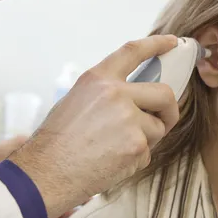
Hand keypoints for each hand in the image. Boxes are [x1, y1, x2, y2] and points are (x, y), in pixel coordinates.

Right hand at [10, 35, 179, 217]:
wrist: (45, 174)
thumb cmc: (54, 143)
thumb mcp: (75, 102)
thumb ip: (106, 94)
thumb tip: (133, 98)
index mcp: (98, 79)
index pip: (133, 52)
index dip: (156, 44)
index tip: (171, 43)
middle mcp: (116, 94)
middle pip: (164, 93)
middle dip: (168, 110)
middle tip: (162, 120)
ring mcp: (129, 120)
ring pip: (157, 127)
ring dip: (145, 140)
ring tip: (115, 149)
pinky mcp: (136, 146)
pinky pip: (148, 152)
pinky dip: (134, 160)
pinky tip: (111, 163)